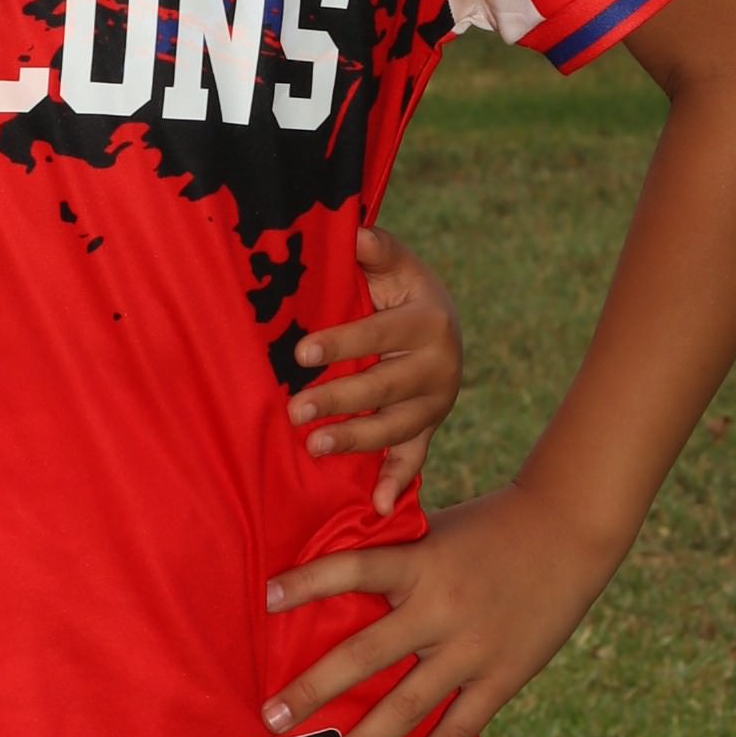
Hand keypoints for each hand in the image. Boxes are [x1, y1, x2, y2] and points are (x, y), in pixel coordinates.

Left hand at [261, 483, 620, 736]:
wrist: (570, 530)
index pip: (352, 570)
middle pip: (365, 655)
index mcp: (420, 562)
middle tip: (271, 720)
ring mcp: (471, 650)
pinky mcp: (503, 678)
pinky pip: (458, 728)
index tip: (265, 599)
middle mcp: (440, 609)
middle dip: (314, 690)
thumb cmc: (491, 525)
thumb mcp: (435, 529)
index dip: (308, 582)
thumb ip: (392, 555)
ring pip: (407, 707)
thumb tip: (329, 574)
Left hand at [284, 218, 463, 512]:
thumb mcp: (395, 265)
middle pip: (384, 388)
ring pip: (395, 429)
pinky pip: (415, 459)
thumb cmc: (402, 290)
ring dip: (356, 441)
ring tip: (314, 446)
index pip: (379, 335)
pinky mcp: (428, 428)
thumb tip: (355, 230)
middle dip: (338, 400)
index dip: (341, 344)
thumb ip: (376, 250)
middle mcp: (439, 366)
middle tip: (294, 409)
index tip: (301, 354)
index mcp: (428, 321)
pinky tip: (376, 506)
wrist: (441, 322)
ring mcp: (435, 403)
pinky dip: (397, 483)